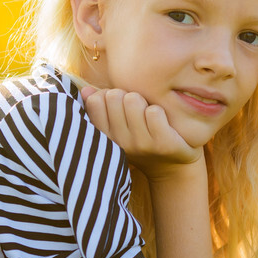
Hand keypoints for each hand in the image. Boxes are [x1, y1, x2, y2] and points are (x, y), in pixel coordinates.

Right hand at [81, 86, 201, 181]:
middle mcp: (120, 142)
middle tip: (136, 110)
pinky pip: (154, 112)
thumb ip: (100, 108)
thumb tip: (86, 90)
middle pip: (115, 96)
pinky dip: (160, 111)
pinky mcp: (162, 144)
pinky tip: (162, 123)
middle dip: (126, 96)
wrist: (171, 167)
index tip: (118, 105)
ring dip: (144, 102)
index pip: (95, 102)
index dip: (108, 95)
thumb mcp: (117, 128)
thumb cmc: (140, 140)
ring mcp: (140, 144)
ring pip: (134, 100)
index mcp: (105, 137)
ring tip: (148, 116)